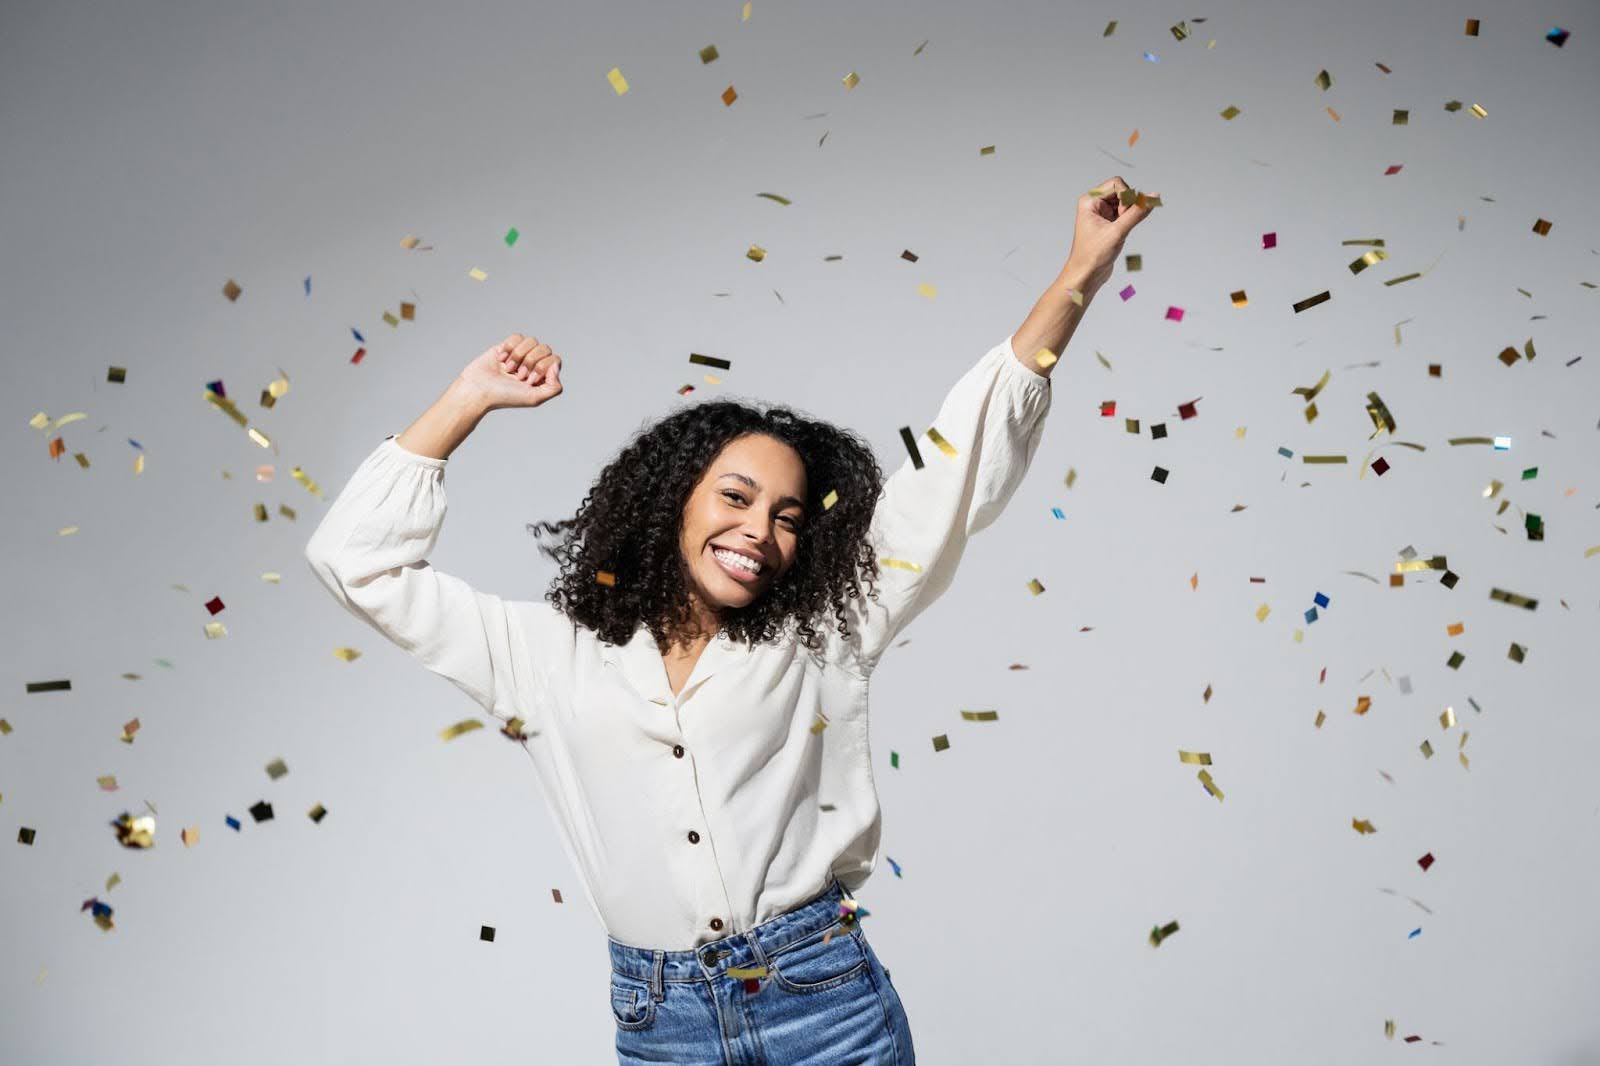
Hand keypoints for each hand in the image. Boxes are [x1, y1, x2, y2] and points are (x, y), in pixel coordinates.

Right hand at [457, 333, 564, 410]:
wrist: (478, 389)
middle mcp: (533, 364)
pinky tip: (500, 360)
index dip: (543, 367)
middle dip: (530, 361)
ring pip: (531, 340)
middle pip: (545, 348)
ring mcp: (521, 355)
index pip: (554, 360)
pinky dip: (509, 348)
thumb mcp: (534, 398)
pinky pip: (517, 337)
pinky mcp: (507, 347)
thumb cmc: (504, 396)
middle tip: (518, 376)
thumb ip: (554, 387)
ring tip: (508, 369)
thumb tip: (555, 366)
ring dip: (518, 356)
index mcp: (542, 376)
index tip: (529, 381)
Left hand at [1063, 176, 1160, 295]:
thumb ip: (1137, 212)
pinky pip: (1125, 212)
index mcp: (1089, 200)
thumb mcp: (1118, 232)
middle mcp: (1094, 203)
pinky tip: (1122, 233)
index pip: (1117, 183)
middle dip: (1128, 205)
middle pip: (1122, 190)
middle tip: (1122, 223)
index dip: (1126, 197)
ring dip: (1130, 214)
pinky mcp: (1108, 222)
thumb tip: (1154, 196)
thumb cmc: (1093, 255)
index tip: (1123, 215)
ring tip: (1121, 231)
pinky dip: (1129, 219)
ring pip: (1125, 202)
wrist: (1085, 275)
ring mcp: (1101, 212)